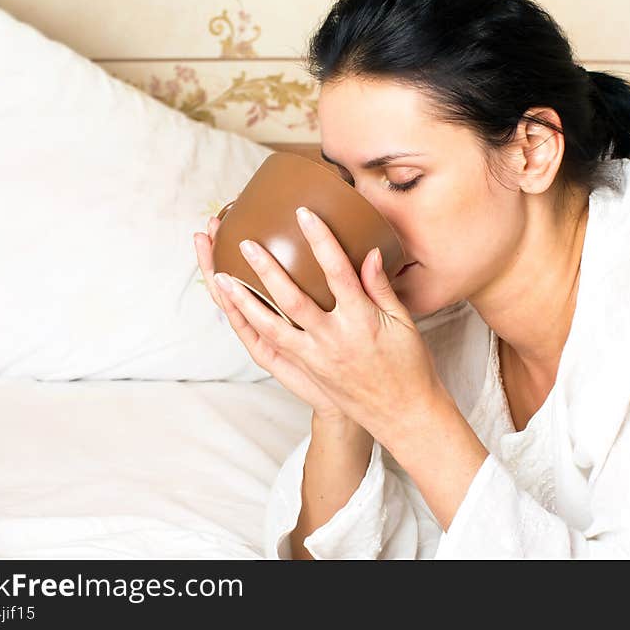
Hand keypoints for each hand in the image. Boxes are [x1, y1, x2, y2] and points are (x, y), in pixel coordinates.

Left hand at [196, 206, 446, 446]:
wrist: (402, 415)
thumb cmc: (408, 366)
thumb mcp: (403, 323)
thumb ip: (380, 287)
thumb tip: (369, 253)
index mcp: (362, 321)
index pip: (338, 272)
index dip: (321, 241)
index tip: (304, 214)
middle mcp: (333, 340)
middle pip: (292, 299)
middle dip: (266, 269)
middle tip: (245, 242)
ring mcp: (316, 358)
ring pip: (271, 326)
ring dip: (243, 301)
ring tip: (220, 277)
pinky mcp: (307, 370)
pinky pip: (271, 346)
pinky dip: (250, 326)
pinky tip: (234, 310)